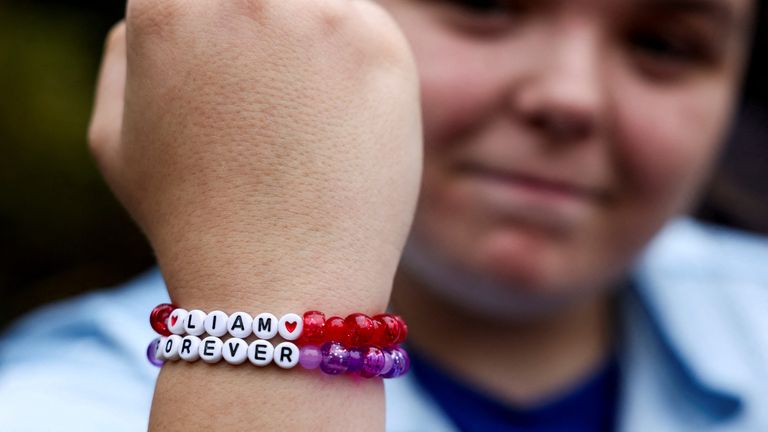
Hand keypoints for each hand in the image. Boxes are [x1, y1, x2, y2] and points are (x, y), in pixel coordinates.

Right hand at [88, 0, 422, 311]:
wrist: (277, 282)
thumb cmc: (191, 218)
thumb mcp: (113, 138)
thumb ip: (127, 51)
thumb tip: (166, 10)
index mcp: (166, 6)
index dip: (217, 30)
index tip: (235, 68)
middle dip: (264, 30)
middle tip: (272, 94)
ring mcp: (318, 15)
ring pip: (316, 4)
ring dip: (310, 40)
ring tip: (301, 115)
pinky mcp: (381, 46)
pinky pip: (365, 30)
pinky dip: (354, 66)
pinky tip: (339, 123)